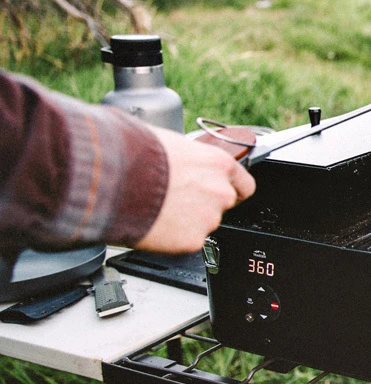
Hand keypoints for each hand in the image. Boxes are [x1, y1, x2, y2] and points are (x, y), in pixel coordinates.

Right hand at [136, 127, 255, 253]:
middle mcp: (221, 192)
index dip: (232, 190)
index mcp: (219, 164)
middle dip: (203, 205)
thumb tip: (181, 158)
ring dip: (186, 221)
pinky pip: (186, 241)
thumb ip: (189, 157)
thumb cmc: (136, 155)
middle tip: (177, 201)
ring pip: (203, 224)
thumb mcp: (170, 142)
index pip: (245, 185)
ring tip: (159, 209)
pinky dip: (172, 238)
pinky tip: (155, 224)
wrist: (113, 180)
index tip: (223, 193)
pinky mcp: (193, 241)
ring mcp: (209, 218)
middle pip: (222, 205)